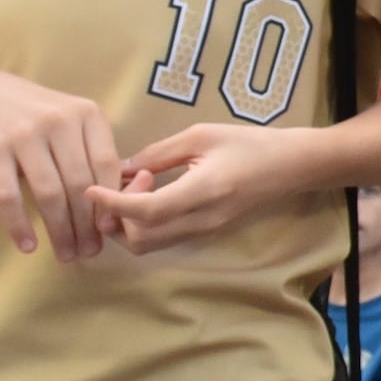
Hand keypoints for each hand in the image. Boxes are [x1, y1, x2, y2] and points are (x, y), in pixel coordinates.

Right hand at [0, 65, 121, 261]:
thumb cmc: (31, 113)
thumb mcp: (68, 117)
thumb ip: (91, 149)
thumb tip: (119, 197)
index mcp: (85, 113)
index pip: (107, 165)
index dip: (111, 201)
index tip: (111, 229)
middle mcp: (58, 121)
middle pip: (80, 185)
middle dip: (87, 225)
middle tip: (90, 251)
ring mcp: (24, 134)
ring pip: (49, 194)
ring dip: (60, 231)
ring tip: (66, 253)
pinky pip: (9, 196)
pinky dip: (19, 225)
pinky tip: (28, 245)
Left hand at [96, 123, 325, 252]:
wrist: (289, 167)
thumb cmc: (248, 143)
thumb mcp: (201, 135)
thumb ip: (159, 153)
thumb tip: (120, 168)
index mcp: (203, 191)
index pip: (146, 211)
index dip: (112, 203)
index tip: (91, 189)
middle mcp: (201, 220)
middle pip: (139, 239)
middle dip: (118, 215)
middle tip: (131, 179)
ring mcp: (203, 231)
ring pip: (148, 244)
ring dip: (129, 221)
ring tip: (141, 186)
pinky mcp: (203, 232)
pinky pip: (162, 238)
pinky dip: (144, 223)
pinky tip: (151, 194)